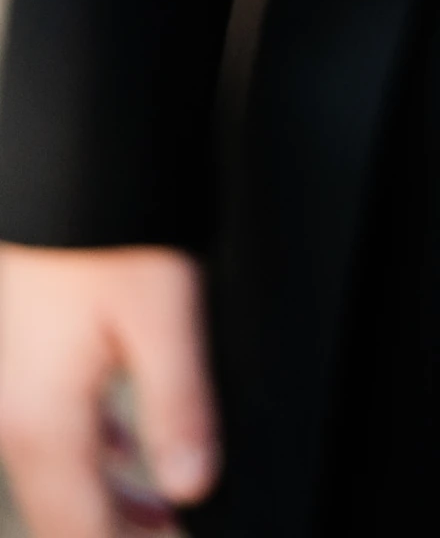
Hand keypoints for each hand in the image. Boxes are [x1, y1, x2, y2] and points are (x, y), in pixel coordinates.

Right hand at [0, 246, 216, 536]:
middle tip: (182, 535)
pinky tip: (142, 466)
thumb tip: (192, 486)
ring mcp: (17, 401)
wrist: (58, 167)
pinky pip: (62, 448)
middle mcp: (18, 425)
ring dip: (116, 514)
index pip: (83, 535)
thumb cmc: (102, 229)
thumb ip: (177, 406)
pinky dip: (105, 472)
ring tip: (172, 522)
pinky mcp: (28, 374)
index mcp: (43, 427)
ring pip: (64, 489)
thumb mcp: (161, 311)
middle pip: (68, 522)